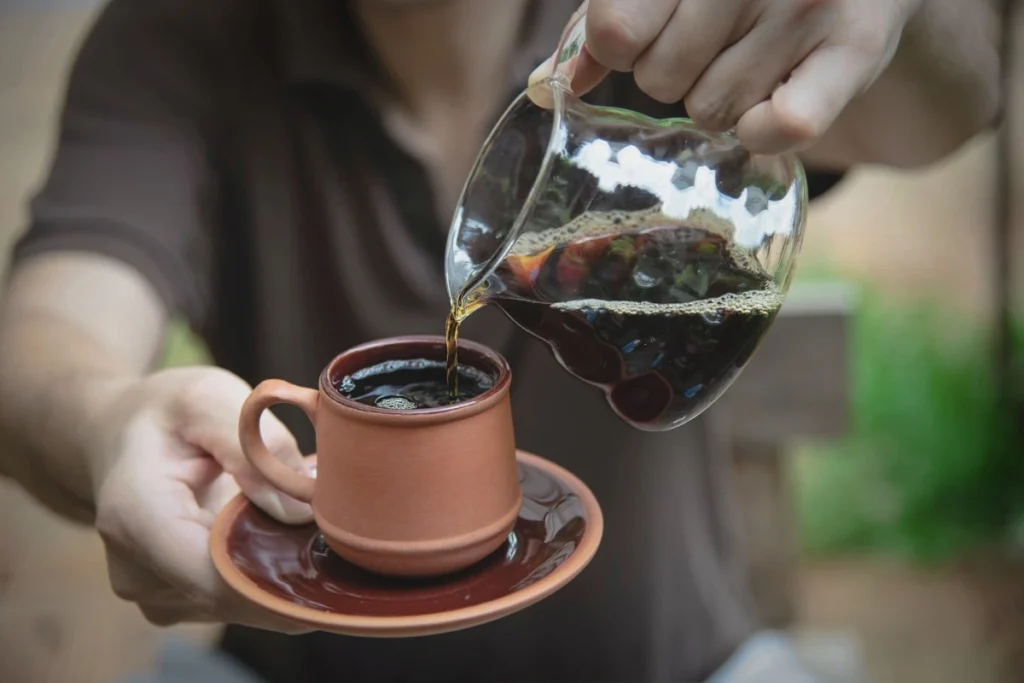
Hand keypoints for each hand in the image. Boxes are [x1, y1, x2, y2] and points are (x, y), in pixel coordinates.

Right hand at [90, 366, 313, 630]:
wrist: (122, 433)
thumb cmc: (168, 412)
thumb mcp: (208, 399)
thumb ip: (254, 447)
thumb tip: (300, 512)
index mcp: (138, 518)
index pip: (214, 579)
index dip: (278, 577)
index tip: (332, 553)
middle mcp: (138, 570)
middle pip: (234, 598)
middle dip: (292, 568)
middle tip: (337, 526)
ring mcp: (155, 594)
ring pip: (241, 604)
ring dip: (281, 569)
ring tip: (297, 514)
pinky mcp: (176, 600)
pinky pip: (236, 600)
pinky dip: (266, 570)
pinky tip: (275, 530)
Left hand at [530, 0, 920, 153]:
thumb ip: (606, 20)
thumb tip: (546, 84)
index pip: (615, 30)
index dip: (620, 46)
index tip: (643, 33)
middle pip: (659, 77)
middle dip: (672, 73)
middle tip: (711, 43)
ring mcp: (808, 2)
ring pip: (710, 109)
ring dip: (718, 100)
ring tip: (752, 56)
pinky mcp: (857, 47)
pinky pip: (785, 125)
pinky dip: (764, 130)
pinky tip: (772, 103)